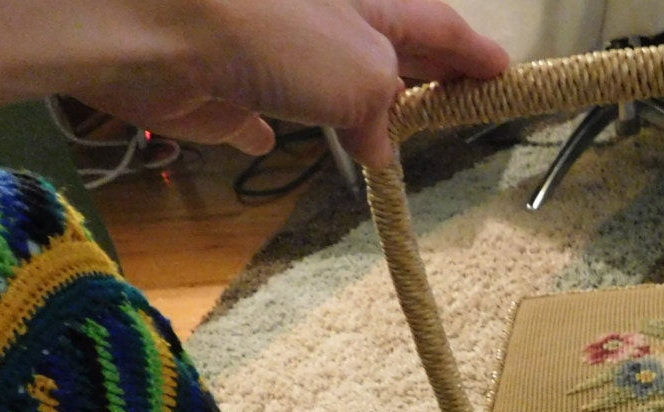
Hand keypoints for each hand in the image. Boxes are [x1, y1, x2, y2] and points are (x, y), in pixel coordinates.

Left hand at [0, 0, 509, 166]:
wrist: (158, 29)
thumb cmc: (276, 34)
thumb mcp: (365, 74)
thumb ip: (387, 111)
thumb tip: (380, 145)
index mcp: (370, 8)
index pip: (438, 30)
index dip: (474, 55)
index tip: (505, 76)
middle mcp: (324, 26)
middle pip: (386, 57)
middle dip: (419, 81)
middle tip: (453, 107)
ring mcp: (271, 56)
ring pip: (322, 83)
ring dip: (348, 106)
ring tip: (379, 140)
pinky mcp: (223, 91)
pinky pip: (252, 112)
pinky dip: (264, 128)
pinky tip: (269, 140)